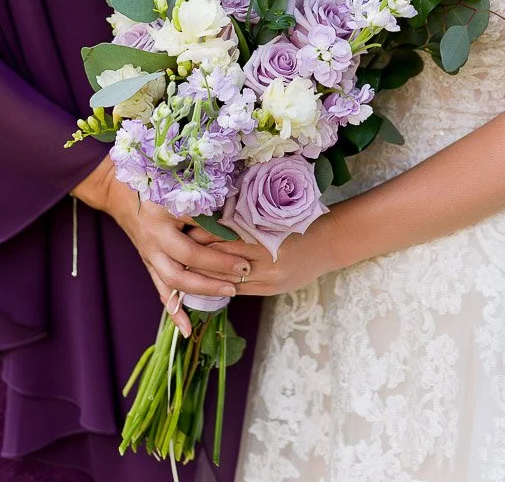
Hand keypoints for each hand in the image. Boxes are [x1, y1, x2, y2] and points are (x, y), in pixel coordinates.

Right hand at [71, 159, 250, 335]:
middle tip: (242, 273)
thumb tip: (234, 220)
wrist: (119, 192)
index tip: (244, 249)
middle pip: (185, 264)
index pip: (194, 238)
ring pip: (174, 281)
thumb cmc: (154, 183)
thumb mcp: (177, 188)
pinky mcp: (148, 264)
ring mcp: (150, 255)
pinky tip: (187, 330)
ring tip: (229, 293)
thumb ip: (201, 205)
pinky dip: (174, 312)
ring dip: (202, 290)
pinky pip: (161, 291)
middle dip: (215, 272)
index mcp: (163, 217)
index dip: (219, 248)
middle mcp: (154, 239)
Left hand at [188, 216, 336, 296]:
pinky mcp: (270, 290)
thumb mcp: (274, 215)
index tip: (183, 228)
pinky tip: (206, 278)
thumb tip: (213, 217)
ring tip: (183, 265)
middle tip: (174, 248)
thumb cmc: (301, 221)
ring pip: (227, 281)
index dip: (203, 236)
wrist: (330, 243)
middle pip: (222, 263)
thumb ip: (247, 220)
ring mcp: (269, 280)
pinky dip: (221, 284)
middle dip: (197, 257)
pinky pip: (239, 290)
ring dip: (205, 274)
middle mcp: (267, 263)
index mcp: (266, 239)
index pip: (225, 240)